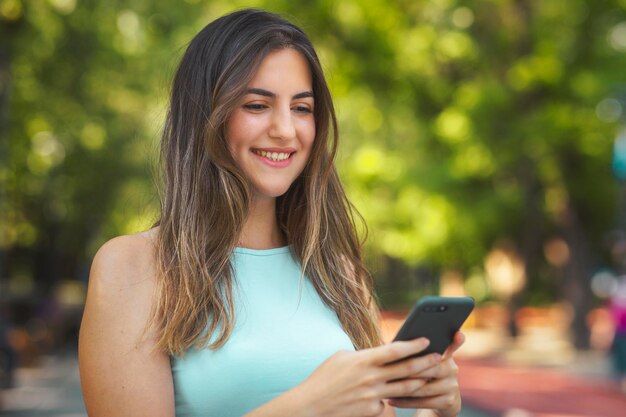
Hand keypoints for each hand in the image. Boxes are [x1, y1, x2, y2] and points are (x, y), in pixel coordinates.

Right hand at [294, 337, 443, 416]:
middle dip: (425, 362)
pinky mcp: (372, 410)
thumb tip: (380, 355)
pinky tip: (397, 395)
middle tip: (439, 357)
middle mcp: (371, 378)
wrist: (312, 405)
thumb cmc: (324, 377)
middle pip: (406, 369)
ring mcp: (373, 396)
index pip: (395, 350)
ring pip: (404, 388)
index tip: (426, 340)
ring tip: (430, 376)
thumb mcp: (342, 357)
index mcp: (364, 360)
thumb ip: (364, 355)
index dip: (413, 345)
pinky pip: (388, 402)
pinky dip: (392, 398)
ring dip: (420, 381)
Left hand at [387, 332, 464, 416]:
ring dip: (403, 388)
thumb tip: (393, 346)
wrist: (441, 401)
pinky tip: (391, 400)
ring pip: (424, 387)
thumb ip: (417, 353)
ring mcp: (452, 386)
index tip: (458, 334)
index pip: (453, 345)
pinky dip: (405, 402)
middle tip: (392, 370)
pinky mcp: (448, 402)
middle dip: (410, 370)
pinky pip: (424, 402)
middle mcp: (452, 369)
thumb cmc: (424, 375)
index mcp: (446, 355)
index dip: (457, 340)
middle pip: (431, 368)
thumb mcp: (424, 363)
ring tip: (386, 386)